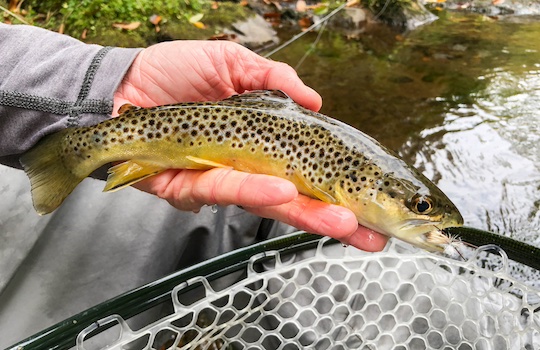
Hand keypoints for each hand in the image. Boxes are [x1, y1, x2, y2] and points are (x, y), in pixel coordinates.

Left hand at [113, 40, 387, 251]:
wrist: (120, 83)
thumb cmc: (173, 72)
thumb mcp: (231, 63)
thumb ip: (274, 79)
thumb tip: (316, 100)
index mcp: (259, 142)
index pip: (305, 169)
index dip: (336, 187)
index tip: (369, 203)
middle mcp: (244, 167)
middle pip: (293, 199)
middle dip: (332, 218)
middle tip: (369, 234)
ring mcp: (218, 181)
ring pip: (266, 203)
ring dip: (304, 212)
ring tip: (341, 221)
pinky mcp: (189, 189)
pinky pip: (225, 189)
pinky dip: (255, 189)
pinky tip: (284, 190)